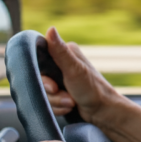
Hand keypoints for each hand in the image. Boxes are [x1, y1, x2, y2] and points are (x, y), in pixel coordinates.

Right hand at [41, 26, 140, 141]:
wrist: (102, 112)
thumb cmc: (93, 90)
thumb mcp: (74, 70)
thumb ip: (60, 52)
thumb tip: (51, 29)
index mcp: (66, 52)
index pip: (38, 59)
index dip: (41, 76)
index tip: (52, 86)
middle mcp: (61, 63)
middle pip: (38, 79)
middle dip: (51, 93)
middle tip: (65, 95)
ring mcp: (60, 79)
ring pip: (41, 92)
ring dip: (55, 101)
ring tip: (70, 102)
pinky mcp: (59, 92)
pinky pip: (47, 101)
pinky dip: (57, 107)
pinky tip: (69, 106)